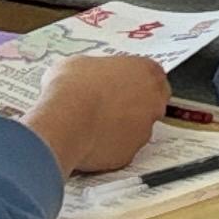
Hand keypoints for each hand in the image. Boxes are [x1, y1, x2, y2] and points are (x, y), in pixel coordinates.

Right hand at [24, 54, 171, 177]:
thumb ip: (96, 70)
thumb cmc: (73, 88)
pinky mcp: (130, 155)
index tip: (120, 85)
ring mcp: (144, 130)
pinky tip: (88, 140)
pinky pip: (120, 150)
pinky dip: (107, 147)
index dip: (134, 82)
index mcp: (147, 71)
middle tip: (106, 105)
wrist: (65, 120)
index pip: (153, 76)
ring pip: (136, 131)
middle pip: (151, 104)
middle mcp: (154, 102)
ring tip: (91, 124)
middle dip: (131, 107)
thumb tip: (86, 75)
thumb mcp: (80, 63)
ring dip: (119, 128)